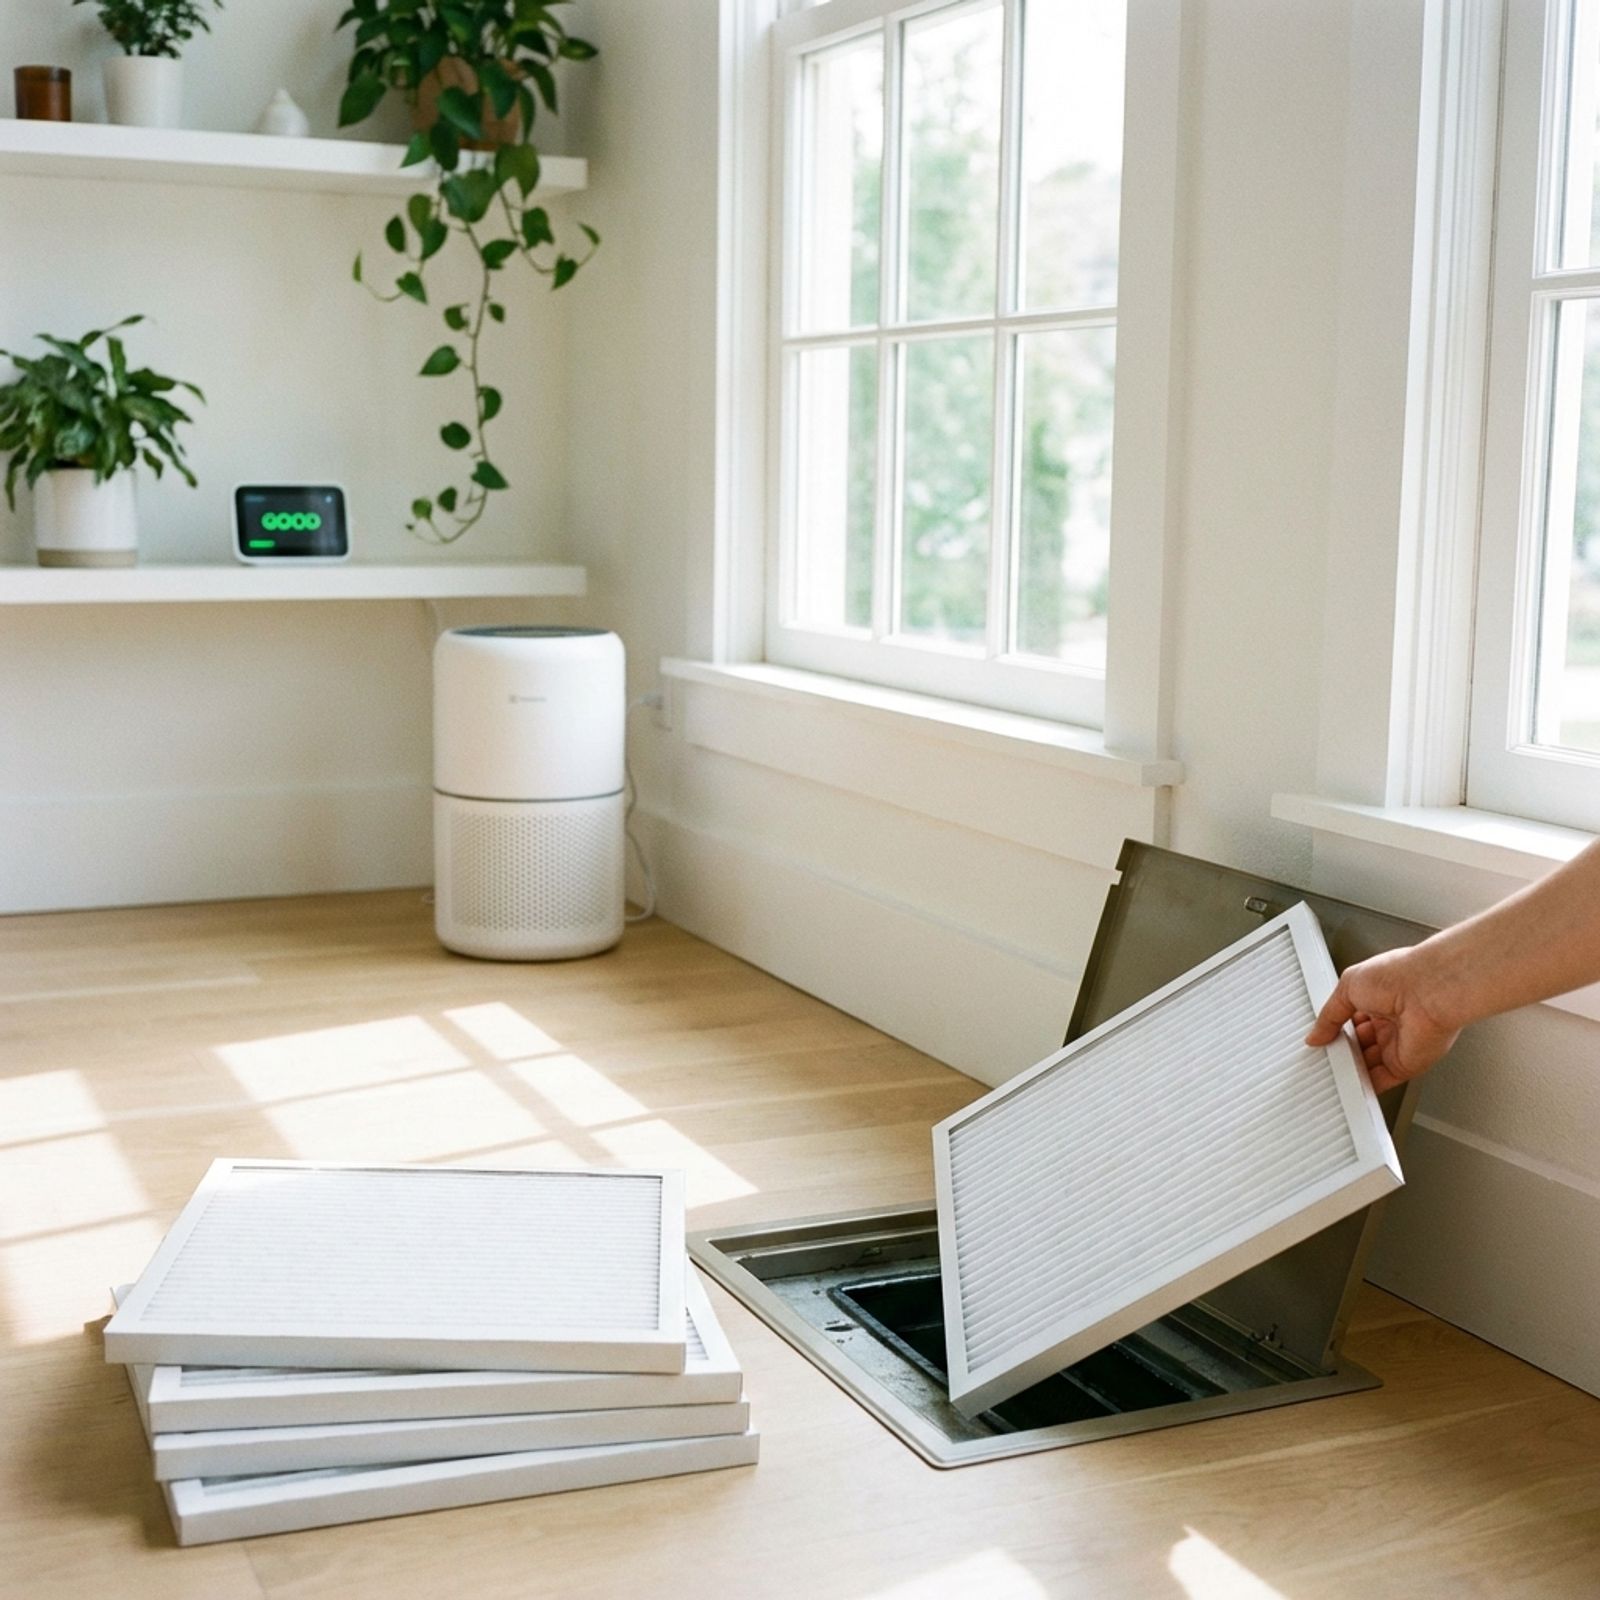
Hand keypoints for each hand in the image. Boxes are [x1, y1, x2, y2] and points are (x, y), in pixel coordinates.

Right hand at [1304, 947, 1461, 1092]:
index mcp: (1377, 999)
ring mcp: (1398, 1045)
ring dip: (1349, 1069)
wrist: (1429, 992)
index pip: (1351, 1020)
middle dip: (1340, 1051)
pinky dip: (1363, 1086)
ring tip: (1329, 1068)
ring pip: (1367, 1064)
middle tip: (1322, 1053)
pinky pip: (1380, 1080)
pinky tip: (1346, 1084)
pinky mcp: (1406, 1065)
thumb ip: (1329, 1015)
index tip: (1320, 1037)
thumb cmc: (1399, 976)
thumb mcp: (1347, 987)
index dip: (1335, 1029)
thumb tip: (1315, 1034)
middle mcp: (1390, 1022)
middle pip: (1358, 1045)